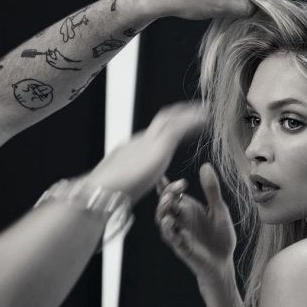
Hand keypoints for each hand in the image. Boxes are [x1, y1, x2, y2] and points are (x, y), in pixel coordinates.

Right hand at [84, 102, 205, 202]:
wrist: (100, 191)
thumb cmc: (106, 195)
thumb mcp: (119, 186)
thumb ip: (126, 183)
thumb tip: (123, 188)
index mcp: (132, 151)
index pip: (153, 134)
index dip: (169, 128)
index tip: (182, 126)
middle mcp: (140, 141)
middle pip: (163, 120)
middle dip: (180, 114)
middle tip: (197, 110)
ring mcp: (148, 140)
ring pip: (172, 118)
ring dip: (189, 113)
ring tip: (206, 110)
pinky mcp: (158, 145)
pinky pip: (179, 127)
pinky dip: (193, 120)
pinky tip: (206, 118)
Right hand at [155, 163, 236, 283]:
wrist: (224, 262)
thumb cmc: (220, 236)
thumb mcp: (219, 210)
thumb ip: (212, 190)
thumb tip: (205, 165)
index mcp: (187, 209)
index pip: (171, 194)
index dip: (165, 184)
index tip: (163, 175)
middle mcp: (179, 220)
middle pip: (164, 204)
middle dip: (166, 194)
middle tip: (177, 187)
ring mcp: (179, 233)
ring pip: (163, 220)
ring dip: (163, 210)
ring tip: (169, 201)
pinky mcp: (181, 247)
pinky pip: (171, 238)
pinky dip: (169, 229)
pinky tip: (172, 221)